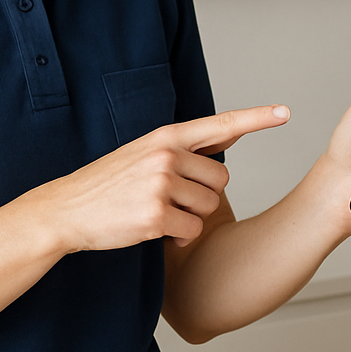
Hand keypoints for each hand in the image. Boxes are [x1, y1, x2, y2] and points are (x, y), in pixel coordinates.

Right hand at [29, 105, 288, 253]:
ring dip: (190, 218)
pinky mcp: (154, 216)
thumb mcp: (146, 152)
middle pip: (221, 181)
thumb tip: (234, 130)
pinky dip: (180, 238)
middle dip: (203, 196)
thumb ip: (189, 145)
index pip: (221, 124)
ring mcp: (160, 185)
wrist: (65, 210)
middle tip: (169, 199)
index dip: (257, 118)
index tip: (285, 112)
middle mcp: (166, 155)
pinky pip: (192, 231)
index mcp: (166, 136)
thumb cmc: (109, 183)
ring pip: (209, 208)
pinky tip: (156, 231)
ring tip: (157, 213)